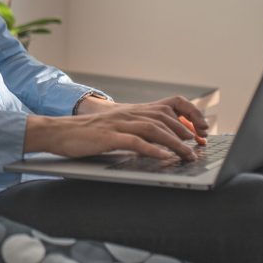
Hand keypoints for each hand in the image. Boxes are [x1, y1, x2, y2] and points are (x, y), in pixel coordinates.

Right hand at [23, 96, 208, 160]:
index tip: (203, 130)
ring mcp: (118, 124)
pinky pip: (134, 141)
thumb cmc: (87, 134)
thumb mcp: (116, 128)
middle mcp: (128, 113)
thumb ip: (137, 132)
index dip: (189, 115)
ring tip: (188, 155)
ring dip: (175, 143)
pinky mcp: (108, 137)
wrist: (59, 131)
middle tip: (199, 148)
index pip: (169, 105)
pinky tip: (164, 157)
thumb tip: (162, 146)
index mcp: (132, 110)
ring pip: (154, 129)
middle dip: (186, 133)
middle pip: (165, 118)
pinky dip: (152, 150)